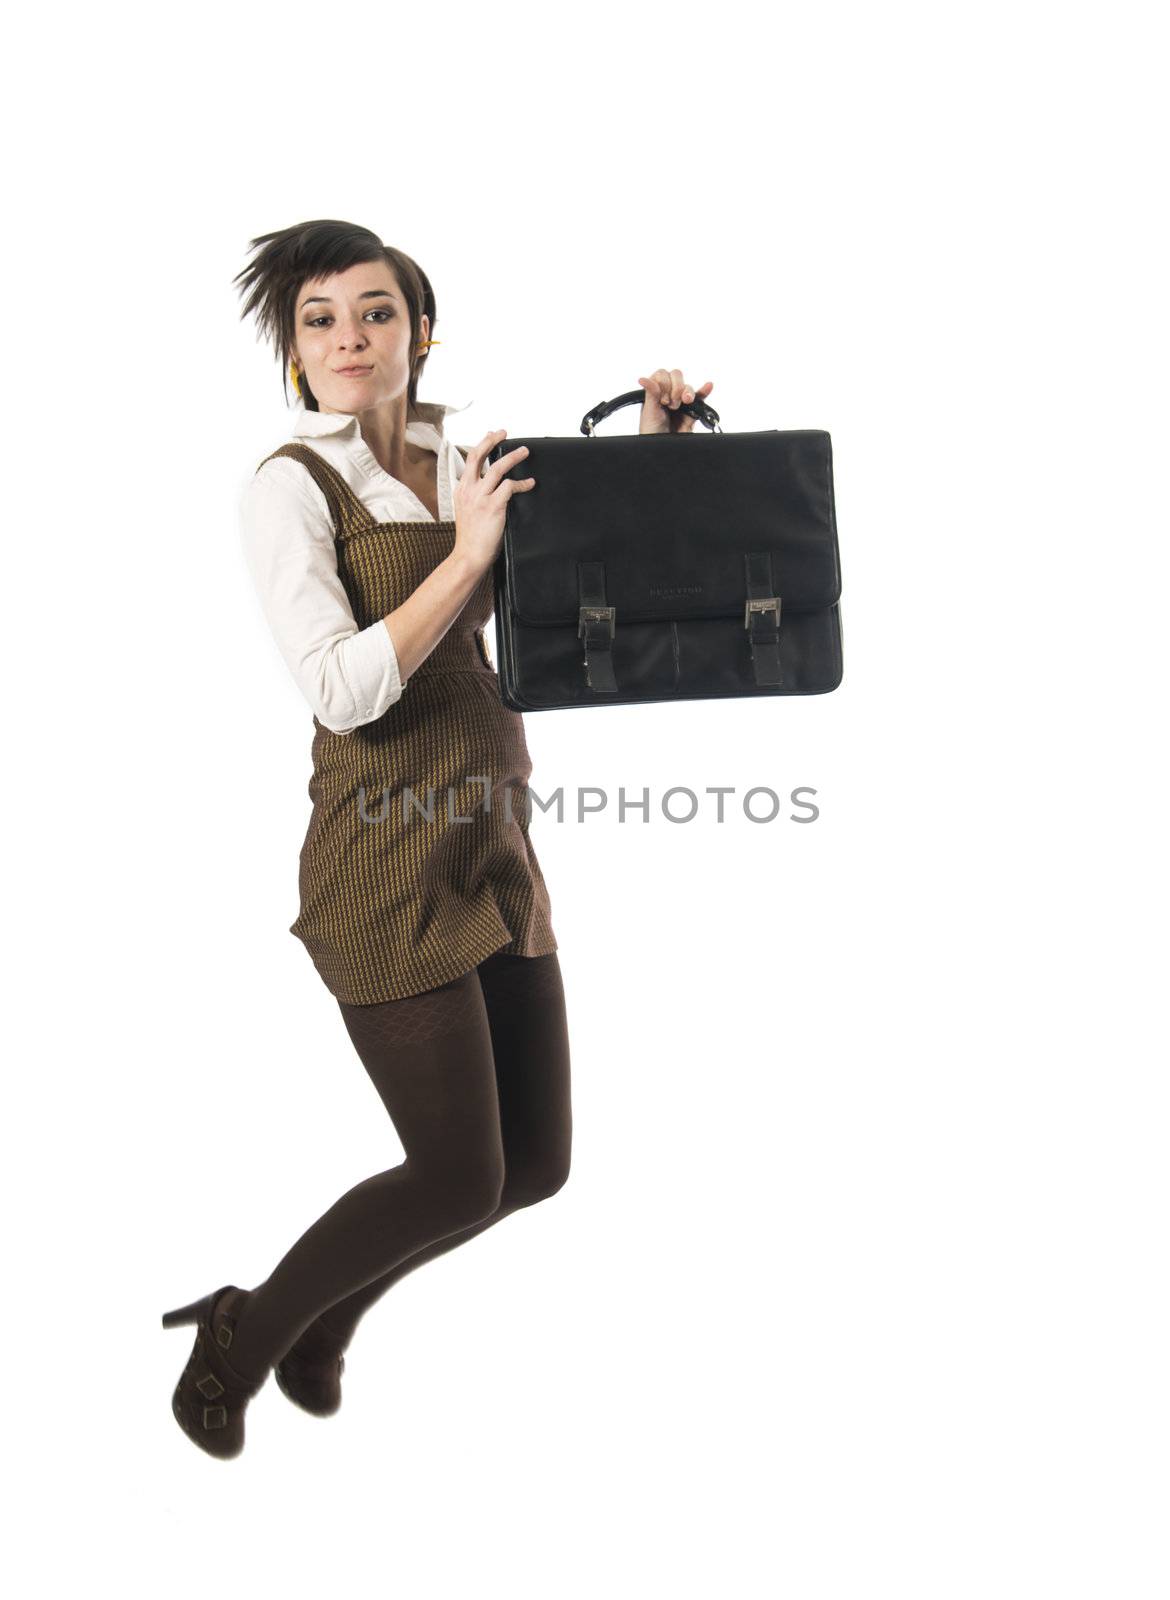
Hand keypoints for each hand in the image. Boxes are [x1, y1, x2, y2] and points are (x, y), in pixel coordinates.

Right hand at [452, 429, 534, 573]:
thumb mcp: (467, 511)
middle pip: (478, 455)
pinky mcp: (493, 506)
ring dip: (514, 457)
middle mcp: (469, 490)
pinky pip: (510, 487)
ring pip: (498, 467)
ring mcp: (480, 497)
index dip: (481, 445)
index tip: (490, 435)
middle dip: (492, 440)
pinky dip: (523, 483)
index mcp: (461, 490)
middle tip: (504, 432)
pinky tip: (530, 484)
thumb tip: (493, 485)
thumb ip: (476, 496)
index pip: (470, 460)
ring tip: (524, 451)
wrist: (469, 556)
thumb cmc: (471, 538)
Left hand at [636, 369, 713, 434]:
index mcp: (655, 391)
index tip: (661, 399)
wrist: (661, 449)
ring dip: (686, 393)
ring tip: (682, 404)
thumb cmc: (651, 431)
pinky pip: (700, 398)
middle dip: (675, 388)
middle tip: (669, 404)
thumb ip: (651, 393)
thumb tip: (642, 379)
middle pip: (677, 376)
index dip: (663, 384)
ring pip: (688, 388)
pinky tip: (708, 385)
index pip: (662, 374)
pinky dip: (704, 391)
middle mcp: (668, 393)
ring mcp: (681, 401)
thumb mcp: (649, 410)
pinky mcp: (692, 411)